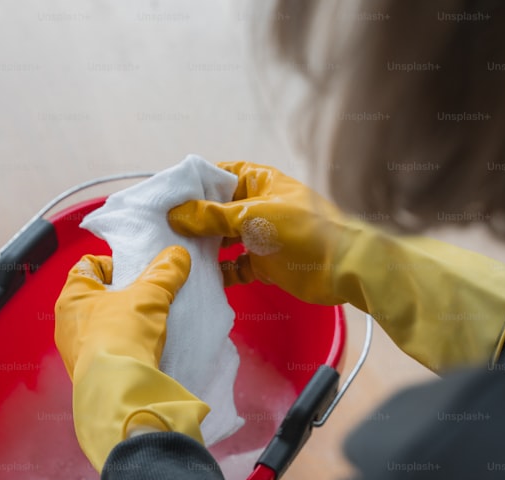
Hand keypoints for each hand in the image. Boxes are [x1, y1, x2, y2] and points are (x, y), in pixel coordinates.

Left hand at [54, 246, 209, 471]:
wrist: (118, 390)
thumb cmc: (122, 334)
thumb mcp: (149, 297)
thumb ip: (164, 273)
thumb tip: (178, 254)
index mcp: (71, 297)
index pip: (88, 266)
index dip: (113, 264)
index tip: (136, 273)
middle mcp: (65, 324)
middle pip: (95, 298)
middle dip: (121, 296)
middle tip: (146, 298)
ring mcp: (74, 352)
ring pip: (99, 327)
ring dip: (121, 324)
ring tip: (147, 325)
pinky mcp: (87, 375)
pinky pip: (105, 352)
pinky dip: (121, 348)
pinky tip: (141, 350)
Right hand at [169, 161, 504, 371]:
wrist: (345, 267)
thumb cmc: (305, 230)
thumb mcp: (253, 216)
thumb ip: (212, 216)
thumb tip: (175, 213)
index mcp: (258, 181)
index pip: (217, 175)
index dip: (192, 184)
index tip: (165, 196)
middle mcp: (257, 205)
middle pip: (215, 210)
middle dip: (191, 221)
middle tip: (159, 230)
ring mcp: (260, 236)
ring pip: (221, 240)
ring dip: (202, 248)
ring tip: (174, 256)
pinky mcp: (263, 264)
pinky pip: (233, 267)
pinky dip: (218, 273)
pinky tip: (200, 279)